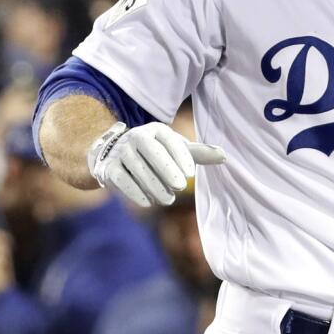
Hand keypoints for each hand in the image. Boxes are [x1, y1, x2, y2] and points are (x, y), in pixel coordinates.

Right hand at [87, 122, 225, 207]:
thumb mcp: (176, 150)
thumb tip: (224, 156)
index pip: (170, 141)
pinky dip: (135, 192)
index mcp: (156, 130)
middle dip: (167, 169)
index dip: (181, 156)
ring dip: (154, 185)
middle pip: (152, 152)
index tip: (191, 174)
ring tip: (168, 199)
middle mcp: (136, 137)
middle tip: (181, 186)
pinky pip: (122, 179)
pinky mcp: (109, 168)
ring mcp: (121, 152)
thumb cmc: (156, 153)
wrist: (115, 154)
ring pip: (138, 168)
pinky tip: (148, 202)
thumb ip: (199, 153)